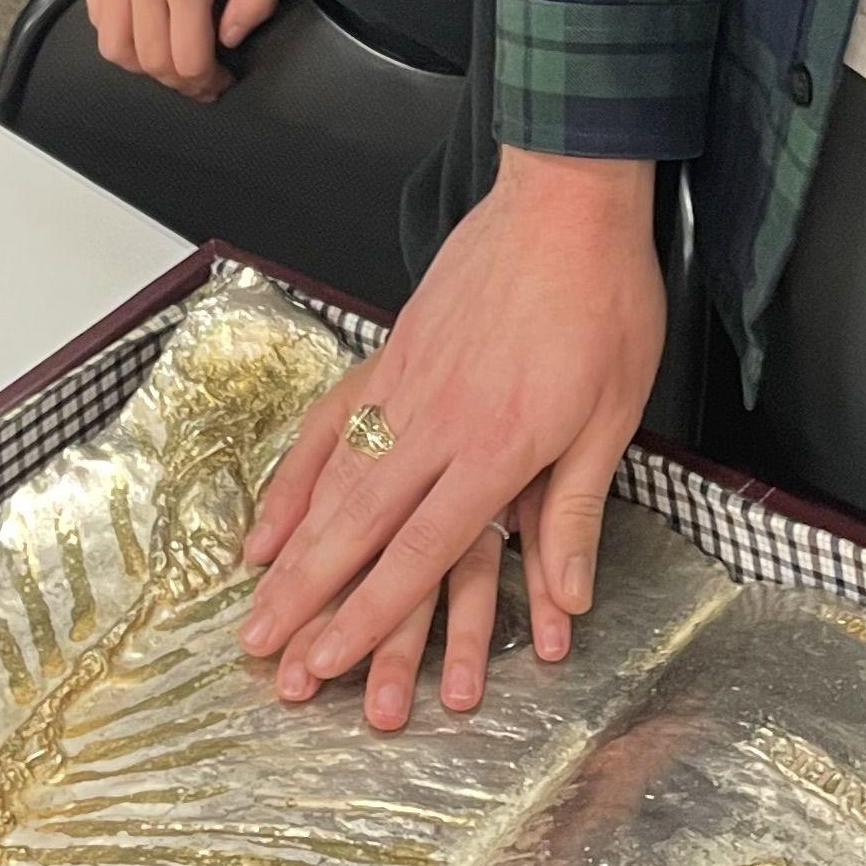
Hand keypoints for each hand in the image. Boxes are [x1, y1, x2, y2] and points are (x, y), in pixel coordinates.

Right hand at [78, 0, 286, 97]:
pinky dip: (119, 33)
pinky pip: (97, 16)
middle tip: (198, 78)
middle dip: (177, 81)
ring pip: (113, 46)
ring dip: (142, 64)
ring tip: (168, 57)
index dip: (205, 83)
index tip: (221, 81)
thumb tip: (227, 38)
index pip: (184, 58)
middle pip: (147, 60)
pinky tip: (146, 26)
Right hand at [235, 151, 665, 730]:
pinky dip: (296, 474)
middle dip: (306, 600)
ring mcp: (405, 385)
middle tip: (261, 654)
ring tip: (253, 603)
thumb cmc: (604, 305)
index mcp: (495, 448)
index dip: (368, 616)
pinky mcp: (392, 351)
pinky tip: (271, 515)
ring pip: (333, 481)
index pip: (419, 553)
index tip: (328, 663)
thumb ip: (574, 511)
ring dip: (290, 550)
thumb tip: (569, 601)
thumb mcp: (613, 415)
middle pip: (356, 528)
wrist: (565, 201)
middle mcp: (435, 424)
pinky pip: (332, 423)